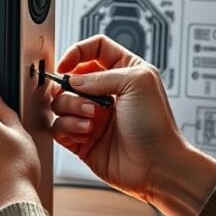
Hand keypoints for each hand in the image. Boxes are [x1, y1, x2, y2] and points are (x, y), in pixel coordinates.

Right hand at [51, 35, 215, 215]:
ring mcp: (93, 116)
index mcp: (124, 72)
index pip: (95, 49)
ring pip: (61, 102)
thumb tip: (73, 80)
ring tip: (92, 121)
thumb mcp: (136, 82)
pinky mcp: (82, 138)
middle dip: (73, 88)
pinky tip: (86, 133)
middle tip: (89, 101)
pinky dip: (69, 127)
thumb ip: (100, 75)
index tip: (66, 65)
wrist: (156, 165)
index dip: (77, 52)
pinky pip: (59, 126)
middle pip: (72, 78)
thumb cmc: (155, 125)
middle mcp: (106, 93)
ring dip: (73, 109)